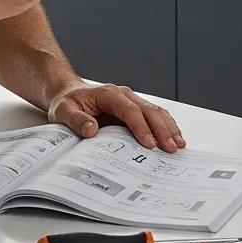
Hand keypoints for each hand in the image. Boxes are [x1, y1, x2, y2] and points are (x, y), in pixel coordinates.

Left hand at [47, 82, 186, 151]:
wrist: (69, 94)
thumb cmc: (67, 103)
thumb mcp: (63, 111)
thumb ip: (76, 120)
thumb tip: (91, 130)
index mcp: (109, 94)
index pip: (130, 110)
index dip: (141, 127)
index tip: (148, 143)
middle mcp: (125, 95)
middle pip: (149, 110)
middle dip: (162, 130)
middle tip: (170, 148)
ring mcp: (132, 101)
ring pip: (156, 112)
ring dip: (168, 128)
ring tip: (178, 145)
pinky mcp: (135, 110)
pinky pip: (155, 116)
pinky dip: (166, 126)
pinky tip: (174, 138)